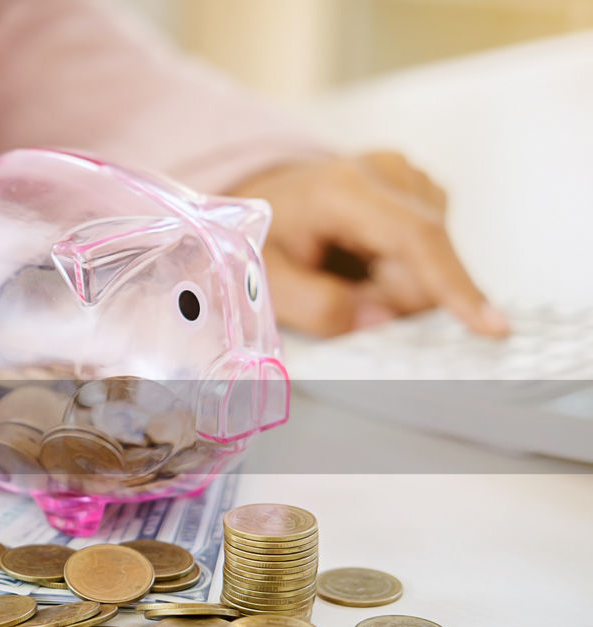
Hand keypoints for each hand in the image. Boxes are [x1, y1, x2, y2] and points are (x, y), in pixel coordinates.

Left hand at [229, 152, 508, 336]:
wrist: (267, 198)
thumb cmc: (264, 239)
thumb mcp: (267, 281)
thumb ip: (316, 307)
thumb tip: (378, 322)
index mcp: (344, 189)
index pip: (416, 238)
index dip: (453, 285)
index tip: (490, 326)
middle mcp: (389, 172)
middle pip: (429, 261)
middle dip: (391, 296)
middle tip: (341, 292)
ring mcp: (412, 178)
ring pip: (434, 263)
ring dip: (393, 286)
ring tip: (347, 272)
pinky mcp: (424, 193)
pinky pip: (432, 254)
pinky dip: (400, 271)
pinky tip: (366, 260)